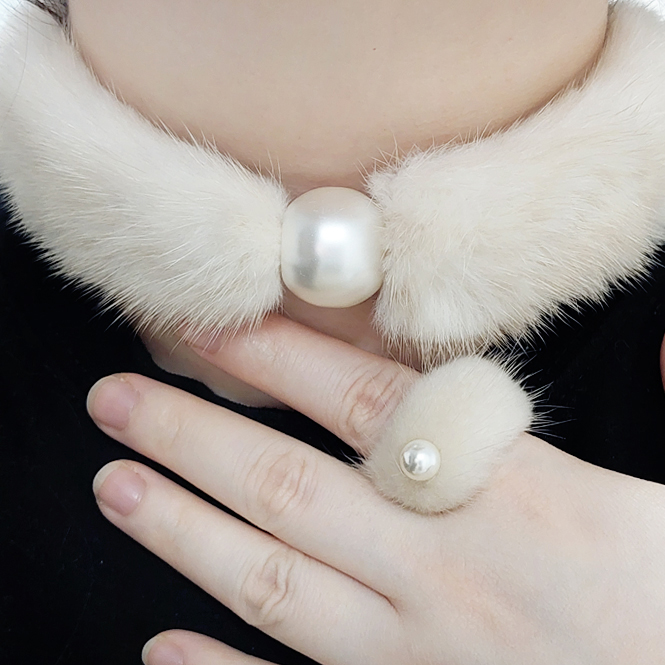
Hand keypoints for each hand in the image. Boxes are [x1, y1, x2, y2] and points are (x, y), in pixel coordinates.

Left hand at [87, 316, 664, 664]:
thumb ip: (647, 413)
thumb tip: (651, 349)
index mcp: (510, 496)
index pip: (362, 401)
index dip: (272, 357)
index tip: (203, 325)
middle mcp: (444, 570)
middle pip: (289, 485)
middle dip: (190, 436)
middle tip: (112, 399)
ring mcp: (416, 657)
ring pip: (272, 585)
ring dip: (183, 533)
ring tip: (114, 488)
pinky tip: (159, 650)